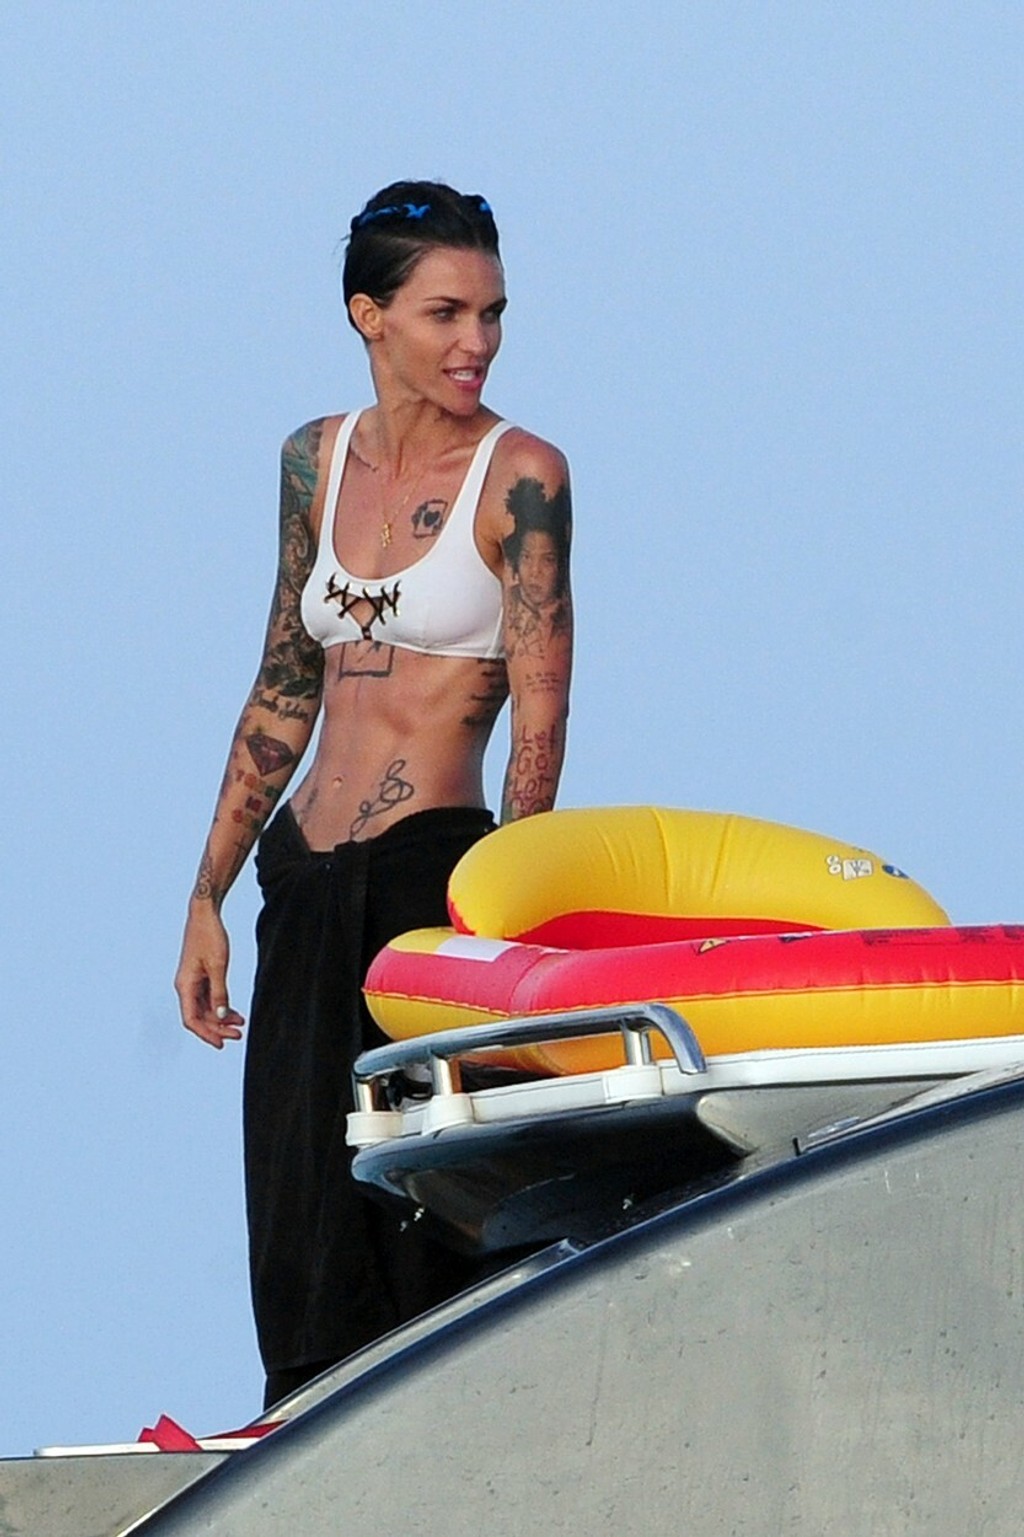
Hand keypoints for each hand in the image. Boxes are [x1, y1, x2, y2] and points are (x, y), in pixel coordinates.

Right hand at [174, 905, 244, 1048]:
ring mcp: (192, 982)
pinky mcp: (200, 976)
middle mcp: (185, 987)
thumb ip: (219, 993)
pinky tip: (235, 1013)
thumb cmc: (210, 936)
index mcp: (185, 986)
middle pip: (199, 1017)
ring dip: (221, 1019)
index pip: (192, 1020)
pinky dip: (221, 1007)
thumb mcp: (218, 966)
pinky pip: (209, 998)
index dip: (206, 1034)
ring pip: (205, 1009)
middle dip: (217, 1028)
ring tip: (240, 1025)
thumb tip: (220, 1017)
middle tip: (238, 1035)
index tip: (221, 1044)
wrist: (205, 914)